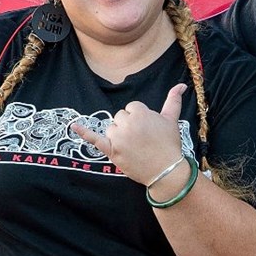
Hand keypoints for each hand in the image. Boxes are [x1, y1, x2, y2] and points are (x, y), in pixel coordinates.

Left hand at [71, 84, 186, 185]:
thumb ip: (174, 100)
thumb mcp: (172, 120)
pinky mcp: (112, 151)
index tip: (148, 130)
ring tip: (134, 147)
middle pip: (120, 117)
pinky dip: (84, 133)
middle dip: (129, 126)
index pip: (132, 108)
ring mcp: (118, 138)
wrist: (166, 171)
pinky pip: (95, 139)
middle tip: (142, 140)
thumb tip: (181, 84)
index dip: (140, 119)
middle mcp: (127, 123)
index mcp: (141, 113)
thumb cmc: (170, 145)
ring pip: (111, 129)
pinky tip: (74, 126)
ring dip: (119, 135)